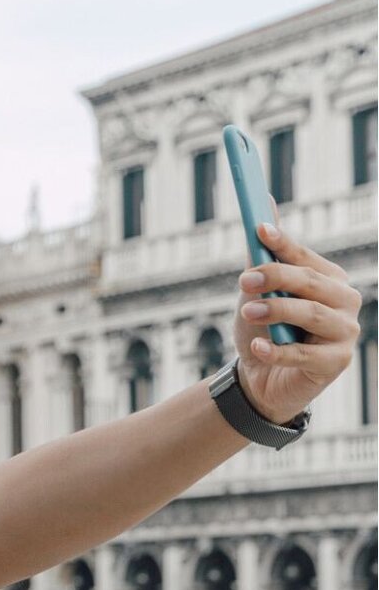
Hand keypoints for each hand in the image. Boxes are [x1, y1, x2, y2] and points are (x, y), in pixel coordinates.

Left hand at [232, 224, 359, 424]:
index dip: (283, 244)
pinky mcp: (337, 362)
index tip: (259, 230)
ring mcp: (345, 332)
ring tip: (247, 311)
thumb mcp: (258, 294)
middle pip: (312, 283)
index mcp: (330, 280)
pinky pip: (306, 354)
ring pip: (312, 314)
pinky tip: (257, 346)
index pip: (306, 258)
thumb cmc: (265, 331)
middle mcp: (345, 302)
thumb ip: (262, 257)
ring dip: (276, 310)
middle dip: (276, 277)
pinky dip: (277, 350)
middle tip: (244, 279)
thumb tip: (263, 210)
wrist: (260, 379)